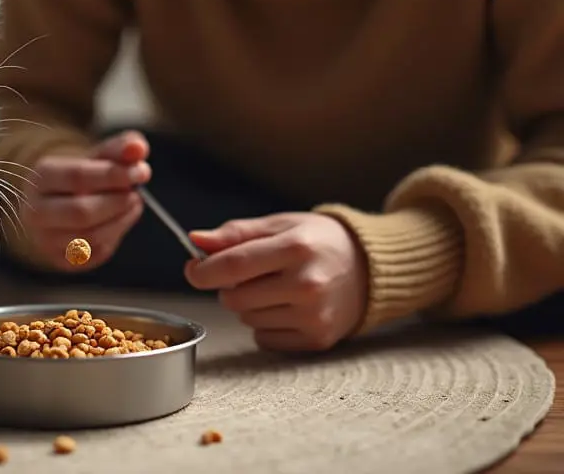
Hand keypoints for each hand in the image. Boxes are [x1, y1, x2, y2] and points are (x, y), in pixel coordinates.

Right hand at [20, 130, 151, 269]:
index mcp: (40, 178)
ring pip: (91, 236)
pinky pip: (96, 253)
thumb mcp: (99, 157)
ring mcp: (45, 239)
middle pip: (81, 212)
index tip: (141, 172)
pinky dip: (115, 235)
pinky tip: (119, 220)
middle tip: (136, 193)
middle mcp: (35, 211)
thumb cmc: (82, 178)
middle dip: (117, 202)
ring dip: (121, 220)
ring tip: (132, 204)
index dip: (113, 175)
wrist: (60, 204)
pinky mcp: (61, 259)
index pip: (77, 176)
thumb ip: (121, 149)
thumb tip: (138, 148)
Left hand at [184, 213, 368, 351]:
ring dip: (250, 306)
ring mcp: (314, 315)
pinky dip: (266, 326)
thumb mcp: (280, 225)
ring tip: (277, 288)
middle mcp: (307, 284)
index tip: (193, 270)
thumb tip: (196, 240)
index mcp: (296, 248)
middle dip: (230, 287)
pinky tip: (287, 308)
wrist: (371, 269)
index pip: (234, 265)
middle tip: (251, 275)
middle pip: (234, 298)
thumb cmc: (318, 242)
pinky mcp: (317, 339)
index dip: (203, 271)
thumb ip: (236, 234)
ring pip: (246, 319)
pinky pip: (264, 339)